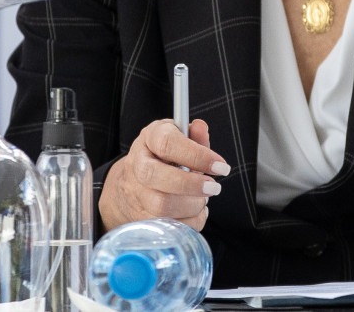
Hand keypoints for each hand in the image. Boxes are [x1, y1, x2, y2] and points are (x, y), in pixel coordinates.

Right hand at [98, 118, 229, 231]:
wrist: (132, 182)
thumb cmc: (164, 157)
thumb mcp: (178, 139)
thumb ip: (194, 136)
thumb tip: (201, 127)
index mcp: (150, 138)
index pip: (168, 144)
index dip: (197, 156)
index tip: (221, 166)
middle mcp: (137, 164)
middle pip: (157, 177)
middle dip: (192, 185)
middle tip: (214, 188)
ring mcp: (134, 192)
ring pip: (161, 206)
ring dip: (191, 206)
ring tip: (202, 200)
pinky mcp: (138, 216)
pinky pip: (164, 226)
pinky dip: (187, 223)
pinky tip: (194, 213)